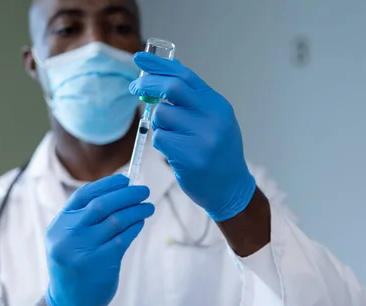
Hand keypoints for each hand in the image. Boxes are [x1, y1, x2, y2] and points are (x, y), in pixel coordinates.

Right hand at [45, 175, 153, 305]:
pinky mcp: (101, 263)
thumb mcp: (67, 237)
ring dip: (136, 210)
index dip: (107, 184)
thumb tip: (119, 190)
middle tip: (144, 190)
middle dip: (127, 194)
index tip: (126, 179)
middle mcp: (69, 235)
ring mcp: (84, 249)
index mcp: (59, 224)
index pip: (84, 195)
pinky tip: (141, 223)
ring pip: (116, 221)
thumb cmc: (74, 262)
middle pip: (103, 205)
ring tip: (148, 206)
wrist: (68, 301)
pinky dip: (135, 228)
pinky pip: (123, 239)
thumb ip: (85, 217)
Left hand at [129, 52, 255, 221]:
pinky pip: (161, 140)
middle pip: (172, 88)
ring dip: (158, 125)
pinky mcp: (190, 157)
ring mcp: (203, 137)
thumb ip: (192, 101)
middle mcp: (213, 118)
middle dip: (148, 85)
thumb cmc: (217, 153)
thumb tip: (160, 77)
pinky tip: (176, 153)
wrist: (230, 188)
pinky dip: (162, 144)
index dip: (159, 65)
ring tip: (173, 138)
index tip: (139, 58)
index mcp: (218, 105)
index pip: (185, 76)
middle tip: (135, 89)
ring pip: (161, 116)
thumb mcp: (214, 121)